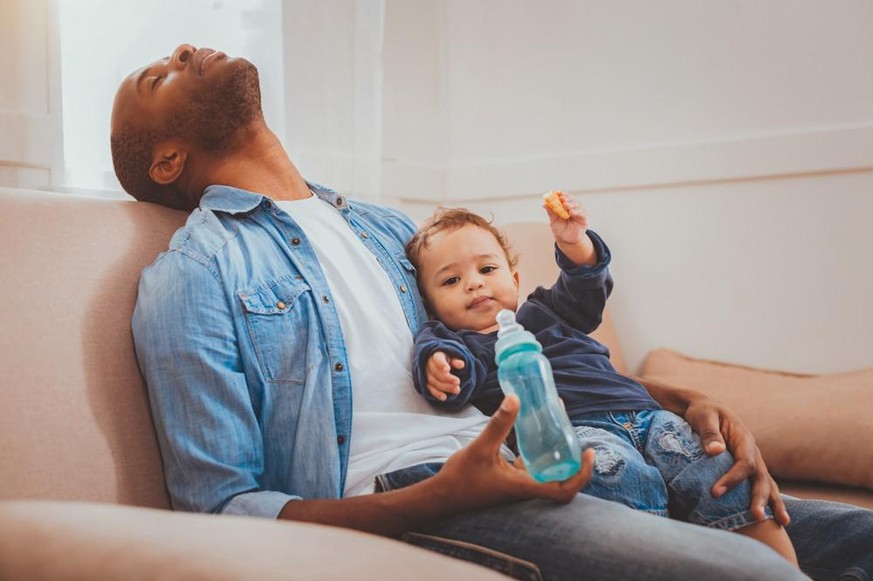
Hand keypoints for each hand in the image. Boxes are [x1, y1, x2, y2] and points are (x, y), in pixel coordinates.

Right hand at [426, 351, 464, 400]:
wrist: (439, 363)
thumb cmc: (448, 359)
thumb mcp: (453, 357)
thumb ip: (456, 361)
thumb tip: (461, 364)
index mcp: (436, 356)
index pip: (437, 359)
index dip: (442, 364)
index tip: (447, 369)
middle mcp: (429, 365)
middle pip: (436, 373)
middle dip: (447, 378)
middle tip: (458, 382)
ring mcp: (426, 375)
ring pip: (434, 382)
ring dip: (445, 387)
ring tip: (457, 390)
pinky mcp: (426, 383)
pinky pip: (430, 389)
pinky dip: (437, 394)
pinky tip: (444, 397)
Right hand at [436, 395, 595, 510]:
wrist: (441, 496)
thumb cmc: (461, 478)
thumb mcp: (481, 448)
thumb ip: (499, 424)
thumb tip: (516, 398)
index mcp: (524, 486)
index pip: (564, 490)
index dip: (581, 474)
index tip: (588, 452)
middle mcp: (524, 488)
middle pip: (560, 479)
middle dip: (571, 458)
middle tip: (572, 433)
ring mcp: (517, 485)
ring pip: (546, 471)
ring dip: (555, 454)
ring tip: (557, 428)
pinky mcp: (508, 480)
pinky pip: (531, 467)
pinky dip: (538, 453)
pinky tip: (533, 432)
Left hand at [543, 191, 589, 246]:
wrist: (566, 240)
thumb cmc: (560, 229)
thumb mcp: (553, 221)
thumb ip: (551, 212)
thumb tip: (544, 203)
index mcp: (565, 206)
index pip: (564, 197)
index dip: (561, 194)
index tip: (556, 192)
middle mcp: (573, 207)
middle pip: (571, 199)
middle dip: (566, 198)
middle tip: (561, 198)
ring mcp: (579, 212)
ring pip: (577, 205)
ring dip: (571, 204)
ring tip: (565, 205)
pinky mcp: (583, 218)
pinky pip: (581, 213)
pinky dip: (576, 211)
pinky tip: (571, 211)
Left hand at [683, 397, 789, 525]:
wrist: (706, 409)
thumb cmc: (703, 413)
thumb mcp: (703, 417)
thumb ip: (709, 433)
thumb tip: (716, 451)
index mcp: (743, 438)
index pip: (744, 462)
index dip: (733, 479)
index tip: (716, 492)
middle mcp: (753, 451)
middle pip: (761, 477)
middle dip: (759, 497)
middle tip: (755, 516)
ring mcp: (754, 461)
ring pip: (767, 483)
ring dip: (772, 503)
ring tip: (781, 522)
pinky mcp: (749, 469)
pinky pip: (762, 485)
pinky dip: (770, 500)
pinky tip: (778, 518)